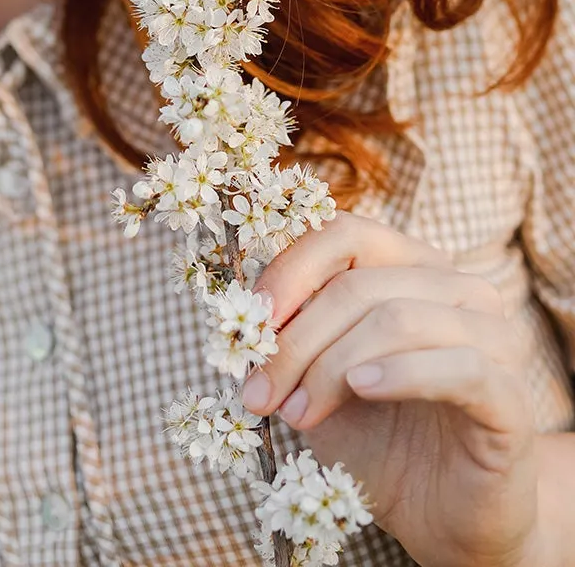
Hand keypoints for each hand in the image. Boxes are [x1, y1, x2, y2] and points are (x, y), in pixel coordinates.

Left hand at [241, 212, 542, 566]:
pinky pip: (457, 366)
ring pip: (399, 319)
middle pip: (360, 286)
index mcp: (412, 268)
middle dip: (296, 340)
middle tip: (258, 393)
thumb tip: (242, 308)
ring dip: (331, 366)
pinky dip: (400, 374)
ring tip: (298, 414)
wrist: (440, 519)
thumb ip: (291, 335)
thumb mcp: (318, 379)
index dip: (290, 271)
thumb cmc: (377, 439)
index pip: (345, 235)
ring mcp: (493, 339)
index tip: (249, 323)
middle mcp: (459, 290)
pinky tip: (362, 390)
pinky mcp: (511, 397)